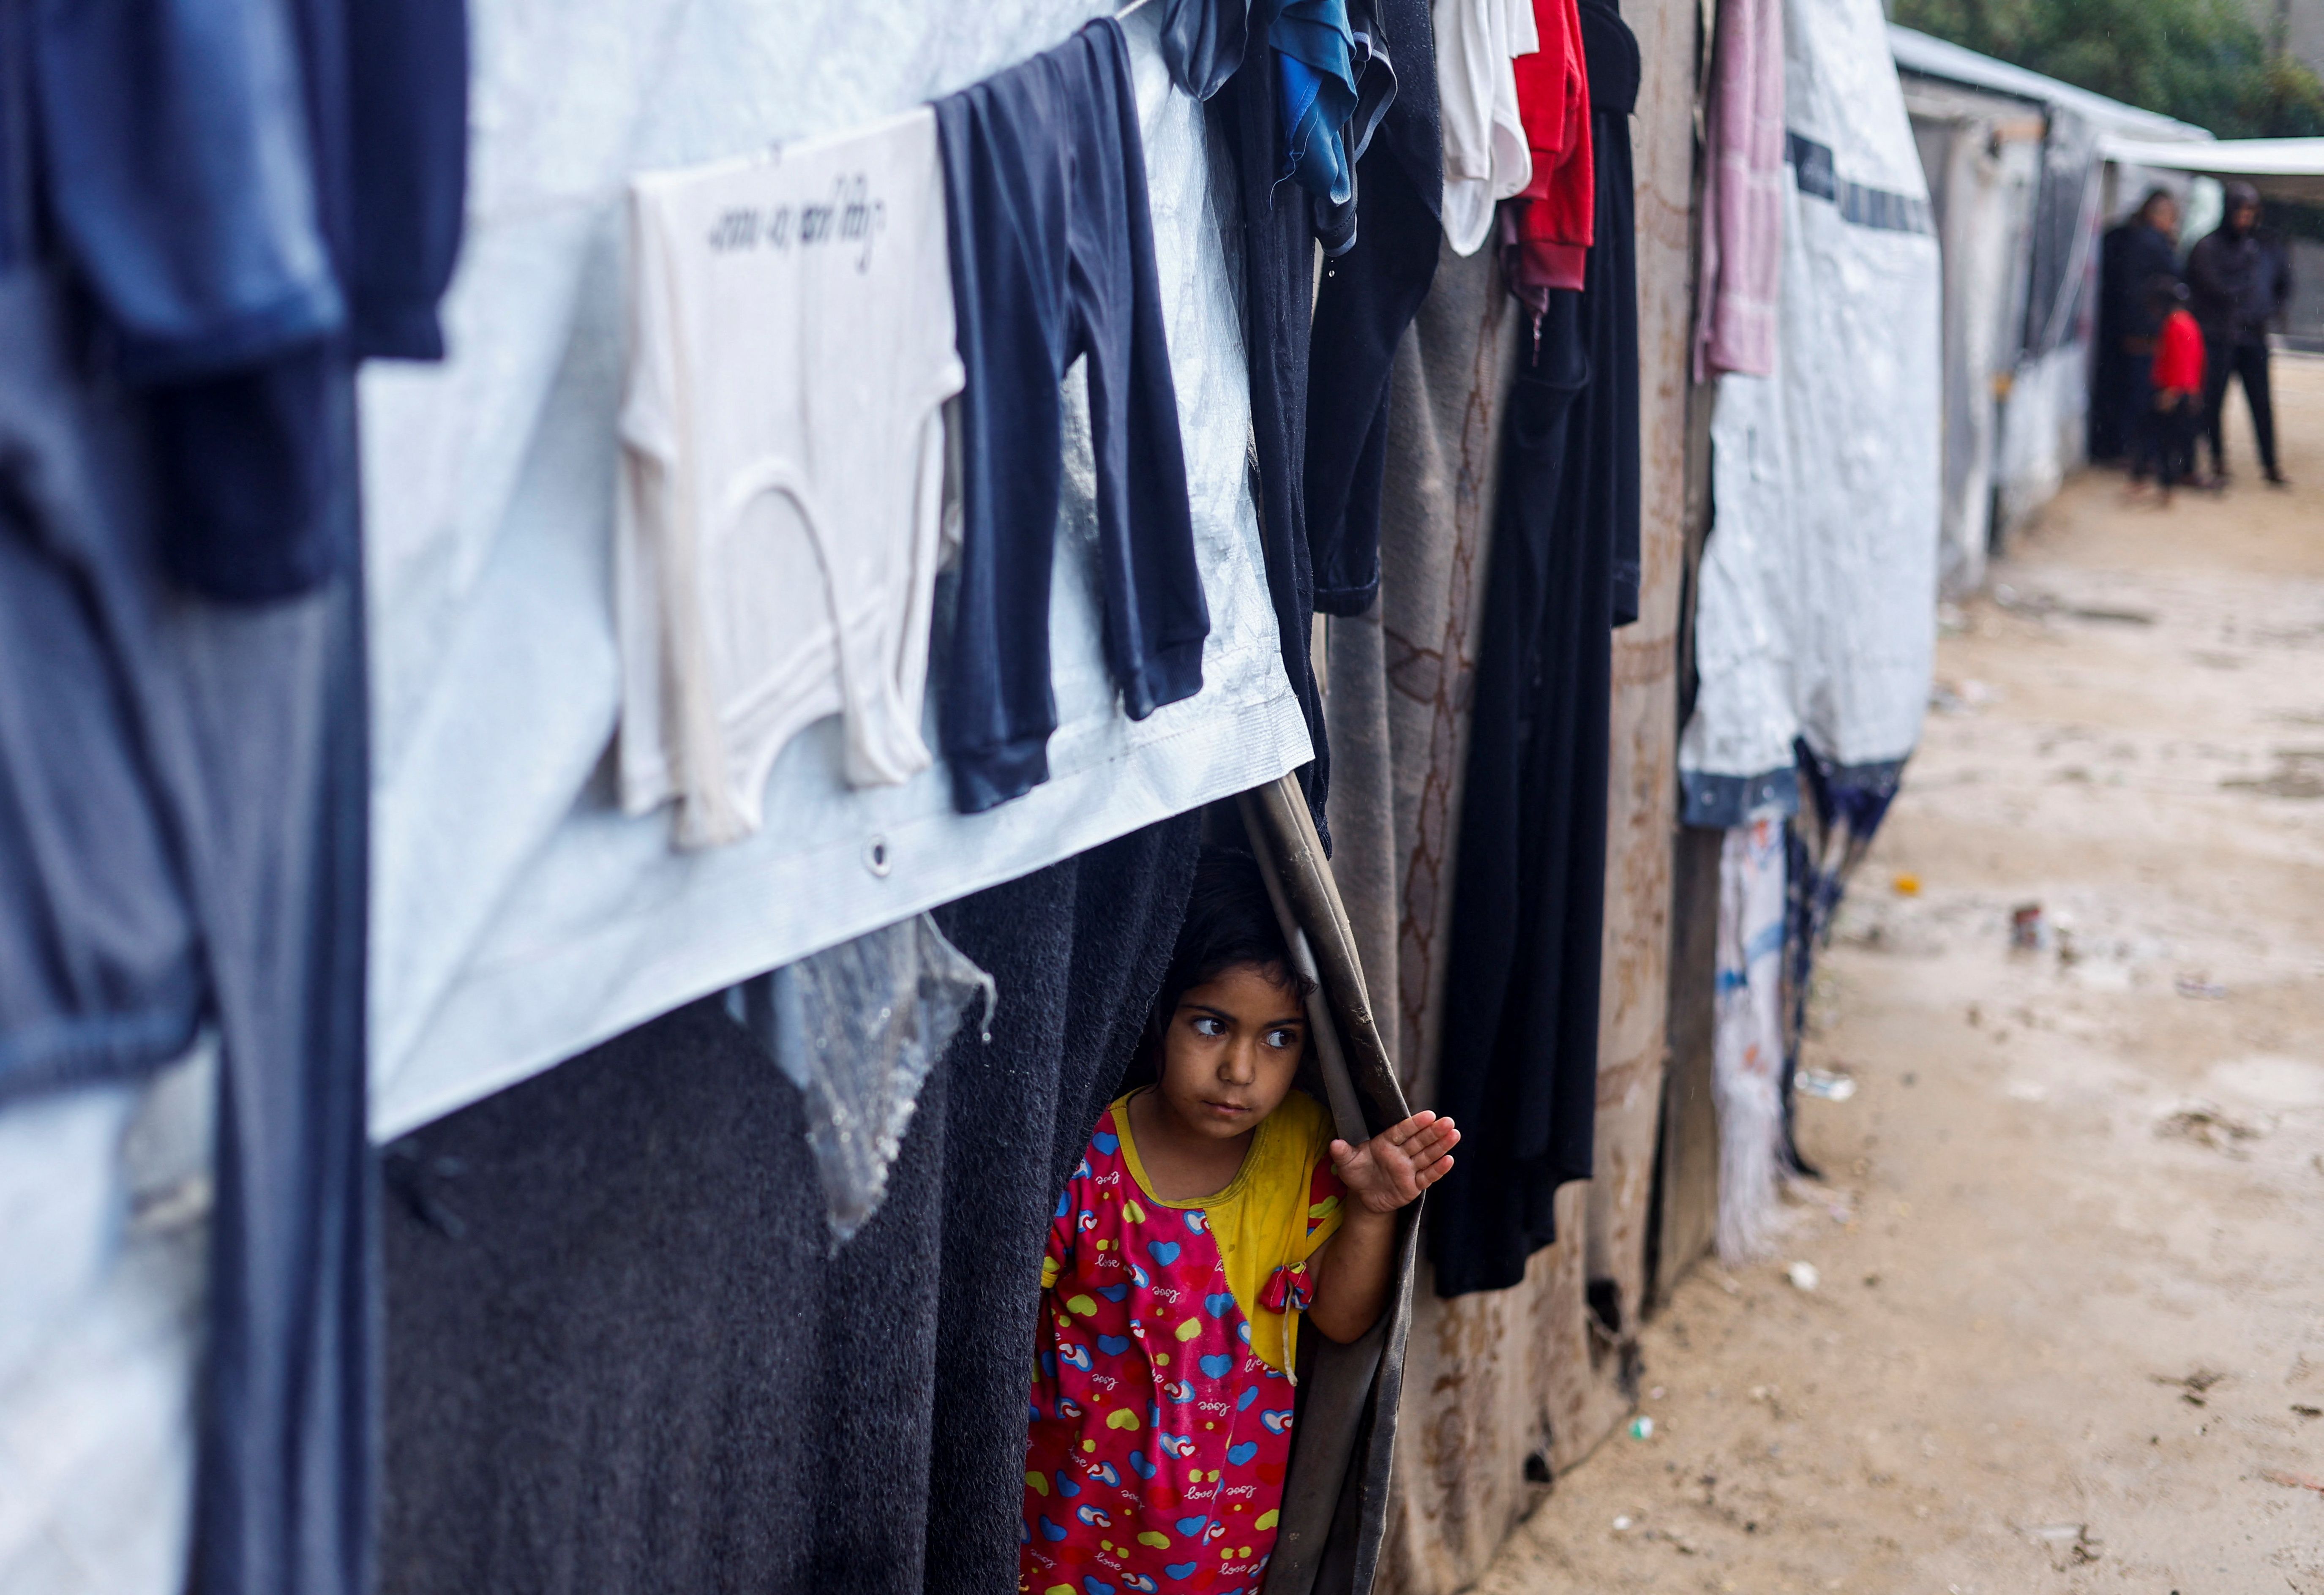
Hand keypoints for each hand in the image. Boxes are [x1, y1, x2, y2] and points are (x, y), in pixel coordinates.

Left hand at [1329, 1112, 1459, 1214]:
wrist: (1364, 1197)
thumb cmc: (1357, 1174)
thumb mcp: (1346, 1164)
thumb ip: (1342, 1152)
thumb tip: (1334, 1143)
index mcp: (1385, 1143)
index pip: (1402, 1131)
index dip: (1415, 1123)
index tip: (1429, 1115)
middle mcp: (1400, 1153)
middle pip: (1419, 1140)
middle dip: (1434, 1131)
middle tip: (1448, 1121)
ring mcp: (1409, 1169)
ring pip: (1427, 1155)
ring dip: (1441, 1146)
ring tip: (1455, 1135)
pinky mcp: (1414, 1185)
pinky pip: (1427, 1176)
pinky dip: (1438, 1169)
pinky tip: (1449, 1160)